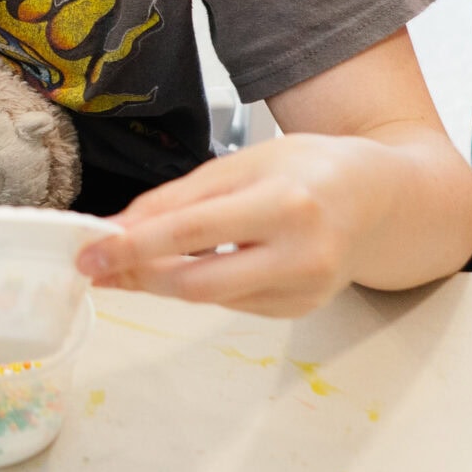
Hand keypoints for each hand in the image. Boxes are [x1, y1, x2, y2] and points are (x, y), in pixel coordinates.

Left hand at [78, 134, 393, 317]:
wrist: (381, 201)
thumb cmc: (310, 170)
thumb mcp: (243, 163)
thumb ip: (179, 196)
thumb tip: (117, 227)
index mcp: (286, 203)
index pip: (191, 232)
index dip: (132, 248)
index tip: (89, 253)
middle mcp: (301, 253)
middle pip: (197, 282)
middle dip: (138, 276)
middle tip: (97, 267)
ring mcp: (304, 289)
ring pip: (210, 297)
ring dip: (162, 282)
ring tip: (132, 261)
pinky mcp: (301, 309)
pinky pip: (233, 302)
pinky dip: (202, 284)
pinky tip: (190, 265)